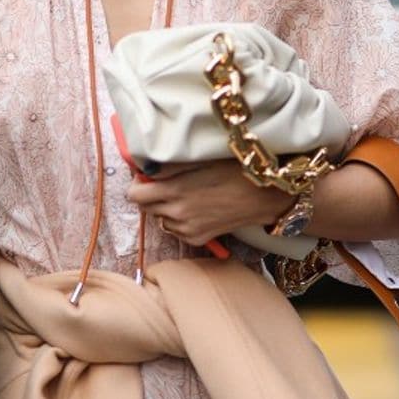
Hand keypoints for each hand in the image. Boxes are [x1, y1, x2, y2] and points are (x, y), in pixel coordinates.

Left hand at [126, 160, 286, 245]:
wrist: (263, 196)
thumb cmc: (233, 170)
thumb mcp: (198, 160)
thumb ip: (167, 167)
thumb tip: (145, 169)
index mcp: (174, 191)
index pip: (134, 195)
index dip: (138, 183)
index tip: (148, 176)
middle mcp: (177, 213)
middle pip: (145, 208)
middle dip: (151, 195)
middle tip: (167, 184)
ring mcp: (187, 229)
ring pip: (160, 219)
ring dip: (164, 208)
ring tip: (185, 195)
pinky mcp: (198, 238)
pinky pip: (176, 230)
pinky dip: (179, 220)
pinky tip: (195, 208)